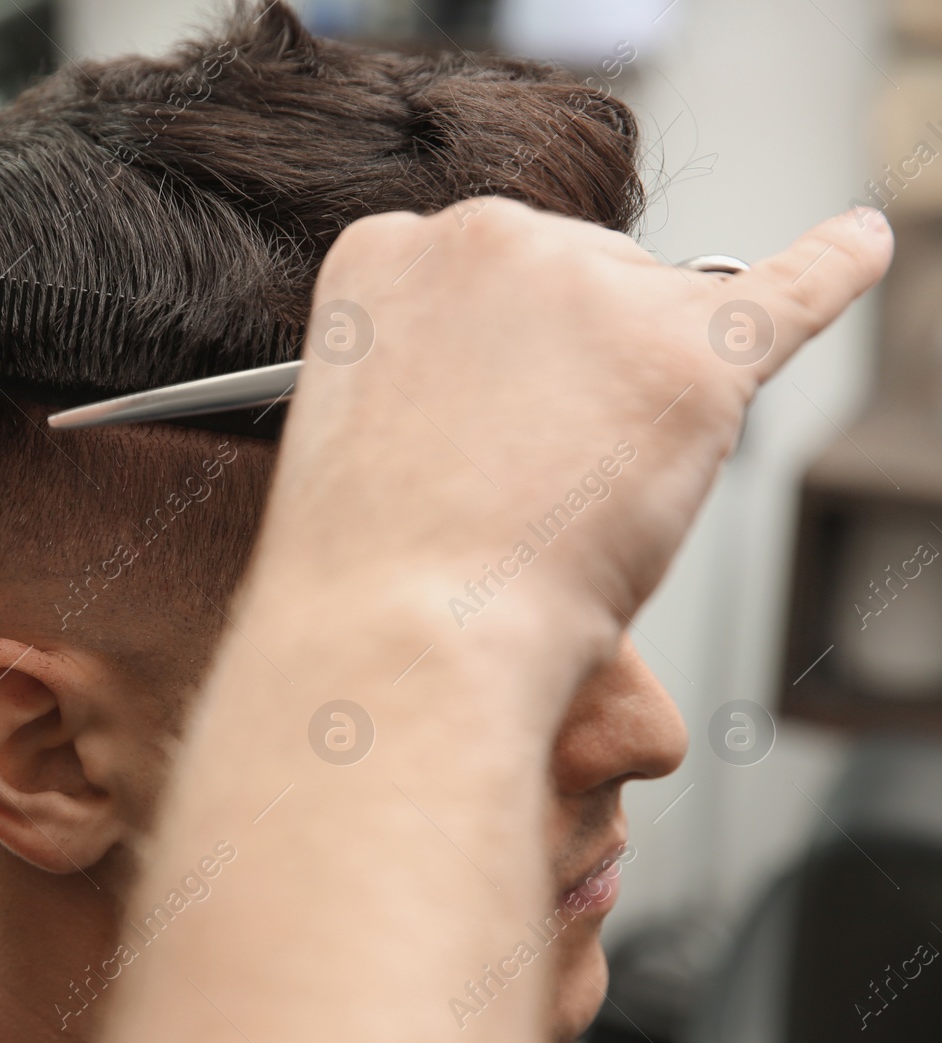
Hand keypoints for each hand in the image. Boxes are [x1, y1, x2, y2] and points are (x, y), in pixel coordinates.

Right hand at [255, 198, 891, 685]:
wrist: (413, 630)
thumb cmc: (379, 559)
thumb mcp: (357, 421)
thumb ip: (426, 362)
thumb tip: (532, 364)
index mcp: (386, 251)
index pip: (479, 273)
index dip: (492, 358)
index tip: (479, 414)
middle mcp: (486, 238)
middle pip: (574, 276)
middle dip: (568, 365)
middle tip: (521, 474)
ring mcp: (593, 285)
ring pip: (655, 306)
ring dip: (639, 387)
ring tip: (572, 491)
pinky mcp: (692, 346)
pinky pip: (789, 287)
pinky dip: (834, 267)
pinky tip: (859, 245)